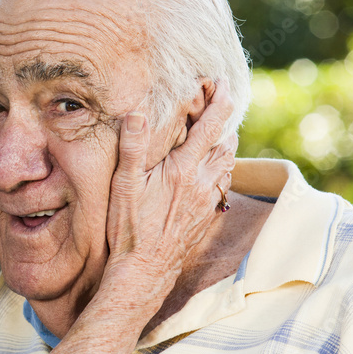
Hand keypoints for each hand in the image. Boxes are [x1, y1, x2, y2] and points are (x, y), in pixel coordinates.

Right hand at [104, 80, 236, 309]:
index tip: (222, 83)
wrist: (144, 270)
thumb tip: (136, 113)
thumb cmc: (129, 227)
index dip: (219, 101)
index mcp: (184, 170)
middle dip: (224, 122)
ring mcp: (208, 201)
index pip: (211, 126)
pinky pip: (222, 185)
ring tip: (213, 134)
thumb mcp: (124, 185)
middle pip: (227, 143)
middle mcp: (203, 183)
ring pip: (228, 164)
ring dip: (224, 146)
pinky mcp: (207, 216)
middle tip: (214, 106)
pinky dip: (219, 169)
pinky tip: (206, 171)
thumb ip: (132, 147)